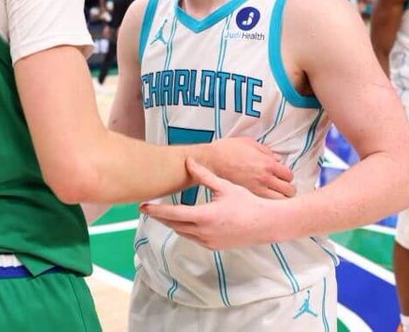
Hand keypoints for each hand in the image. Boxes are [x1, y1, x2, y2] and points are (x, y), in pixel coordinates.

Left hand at [141, 158, 274, 249]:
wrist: (265, 224)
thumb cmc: (247, 203)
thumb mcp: (224, 186)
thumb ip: (203, 175)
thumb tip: (188, 161)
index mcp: (204, 216)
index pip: (173, 213)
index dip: (156, 210)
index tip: (143, 206)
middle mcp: (203, 232)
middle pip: (173, 224)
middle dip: (159, 216)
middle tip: (147, 209)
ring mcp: (208, 241)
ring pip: (182, 232)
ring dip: (172, 223)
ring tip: (162, 213)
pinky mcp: (213, 246)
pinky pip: (192, 238)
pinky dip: (184, 229)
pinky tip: (182, 221)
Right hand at [204, 137, 294, 198]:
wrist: (210, 161)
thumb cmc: (226, 150)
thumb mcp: (248, 143)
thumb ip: (266, 151)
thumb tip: (278, 158)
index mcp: (267, 163)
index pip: (289, 175)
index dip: (287, 176)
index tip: (283, 177)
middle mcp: (265, 178)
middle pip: (289, 191)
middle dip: (288, 190)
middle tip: (283, 188)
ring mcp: (257, 190)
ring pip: (280, 201)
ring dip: (280, 199)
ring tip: (275, 197)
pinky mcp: (247, 197)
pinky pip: (265, 205)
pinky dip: (267, 204)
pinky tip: (263, 201)